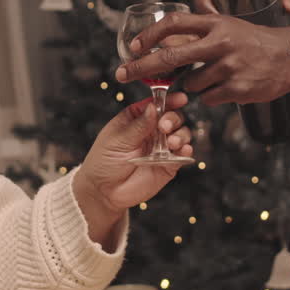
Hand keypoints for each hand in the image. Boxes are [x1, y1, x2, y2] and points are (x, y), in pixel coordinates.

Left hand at [73, 94, 192, 246]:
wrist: (104, 191)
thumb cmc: (104, 161)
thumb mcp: (117, 139)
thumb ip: (138, 125)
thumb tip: (154, 107)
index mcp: (137, 118)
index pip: (156, 104)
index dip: (168, 100)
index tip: (179, 98)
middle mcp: (152, 131)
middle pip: (172, 117)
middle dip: (173, 118)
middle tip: (164, 127)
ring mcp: (162, 147)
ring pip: (182, 133)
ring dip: (181, 134)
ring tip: (172, 142)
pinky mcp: (168, 165)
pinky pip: (182, 155)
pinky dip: (186, 150)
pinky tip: (183, 150)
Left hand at [114, 13, 289, 105]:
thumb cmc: (256, 40)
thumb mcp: (229, 24)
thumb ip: (202, 25)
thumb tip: (170, 29)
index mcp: (216, 24)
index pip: (175, 24)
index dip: (149, 35)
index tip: (133, 47)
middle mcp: (220, 43)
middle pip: (170, 57)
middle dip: (141, 68)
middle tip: (121, 75)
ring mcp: (229, 67)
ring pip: (191, 84)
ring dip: (192, 86)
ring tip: (213, 77)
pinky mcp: (237, 89)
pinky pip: (209, 99)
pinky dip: (212, 96)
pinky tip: (227, 87)